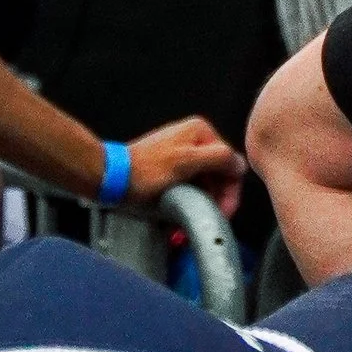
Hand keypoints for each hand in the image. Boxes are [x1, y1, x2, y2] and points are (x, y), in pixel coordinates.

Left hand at [124, 117, 244, 214]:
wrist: (111, 178)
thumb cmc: (146, 172)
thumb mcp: (186, 162)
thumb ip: (218, 159)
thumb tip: (240, 165)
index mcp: (201, 132)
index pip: (230, 163)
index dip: (230, 190)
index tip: (225, 213)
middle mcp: (193, 138)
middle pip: (218, 173)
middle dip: (216, 198)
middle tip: (210, 220)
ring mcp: (181, 153)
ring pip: (204, 181)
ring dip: (202, 202)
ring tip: (193, 219)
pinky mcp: (170, 167)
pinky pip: (189, 185)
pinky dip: (189, 200)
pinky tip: (182, 214)